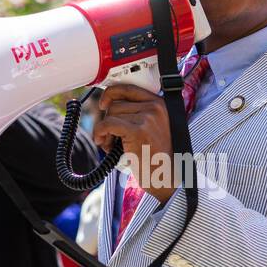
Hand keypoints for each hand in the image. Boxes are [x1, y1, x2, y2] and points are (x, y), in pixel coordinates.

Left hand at [94, 82, 175, 202]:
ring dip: (105, 131)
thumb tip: (109, 104)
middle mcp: (156, 107)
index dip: (111, 93)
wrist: (166, 178)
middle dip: (108, 120)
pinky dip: (100, 133)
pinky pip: (108, 124)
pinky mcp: (138, 131)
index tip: (104, 104)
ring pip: (110, 114)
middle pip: (116, 103)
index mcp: (160, 104)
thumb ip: (138, 114)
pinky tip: (105, 144)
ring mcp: (148, 118)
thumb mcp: (153, 129)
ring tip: (112, 146)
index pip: (129, 88)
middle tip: (111, 138)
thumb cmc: (157, 158)